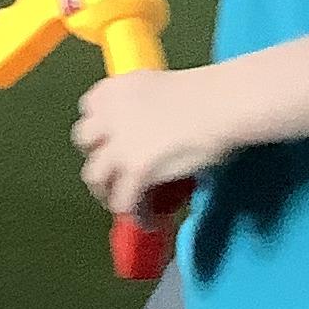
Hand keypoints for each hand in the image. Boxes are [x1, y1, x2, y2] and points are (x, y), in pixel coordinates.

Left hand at [72, 66, 233, 212]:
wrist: (223, 103)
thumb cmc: (210, 93)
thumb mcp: (164, 90)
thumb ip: (147, 108)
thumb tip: (153, 134)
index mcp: (117, 88)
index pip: (90, 107)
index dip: (100, 126)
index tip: (112, 138)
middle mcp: (110, 114)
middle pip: (84, 140)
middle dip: (98, 155)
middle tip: (116, 170)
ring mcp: (119, 144)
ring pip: (95, 176)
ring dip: (107, 190)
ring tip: (125, 201)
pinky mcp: (136, 170)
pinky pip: (124, 201)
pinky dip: (136, 214)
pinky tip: (149, 221)